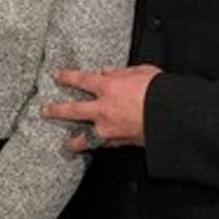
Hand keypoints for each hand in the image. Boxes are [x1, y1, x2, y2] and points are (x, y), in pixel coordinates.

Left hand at [42, 65, 160, 150]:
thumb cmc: (160, 91)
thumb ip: (122, 72)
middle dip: (57, 110)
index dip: (66, 77)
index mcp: (109, 87)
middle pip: (73, 110)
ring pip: (86, 137)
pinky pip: (105, 145)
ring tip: (67, 143)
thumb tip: (109, 71)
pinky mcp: (120, 142)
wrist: (174, 116)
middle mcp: (104, 108)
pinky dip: (100, 145)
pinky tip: (95, 146)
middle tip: (45, 111)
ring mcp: (110, 128)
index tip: (56, 76)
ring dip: (75, 140)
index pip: (81, 80)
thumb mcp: (141, 72)